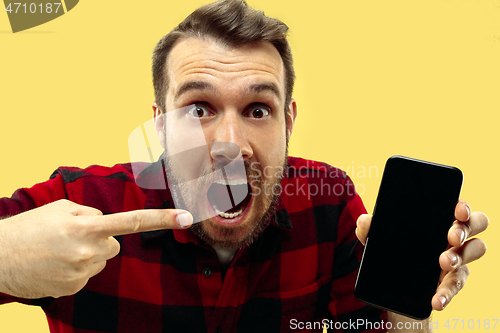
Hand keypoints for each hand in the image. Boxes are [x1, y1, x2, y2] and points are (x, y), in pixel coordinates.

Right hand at [0, 199, 192, 298]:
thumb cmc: (28, 229)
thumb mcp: (61, 209)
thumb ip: (91, 213)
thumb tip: (107, 223)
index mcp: (87, 226)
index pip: (133, 221)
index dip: (162, 219)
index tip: (187, 218)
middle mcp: (89, 251)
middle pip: (114, 244)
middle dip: (100, 239)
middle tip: (71, 237)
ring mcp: (82, 272)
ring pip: (101, 259)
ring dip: (88, 253)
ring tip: (59, 250)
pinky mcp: (76, 287)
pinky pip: (89, 273)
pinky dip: (78, 268)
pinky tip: (57, 264)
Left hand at [355, 200, 488, 310]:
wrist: (394, 286)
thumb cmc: (393, 250)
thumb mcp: (379, 239)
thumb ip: (371, 230)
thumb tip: (364, 221)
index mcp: (438, 218)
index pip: (457, 206)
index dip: (461, 206)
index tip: (457, 210)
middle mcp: (453, 235)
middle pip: (476, 224)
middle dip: (465, 228)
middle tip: (451, 237)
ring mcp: (457, 257)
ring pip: (475, 250)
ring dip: (461, 256)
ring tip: (443, 263)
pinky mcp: (452, 280)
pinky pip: (457, 284)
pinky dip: (447, 293)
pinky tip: (437, 300)